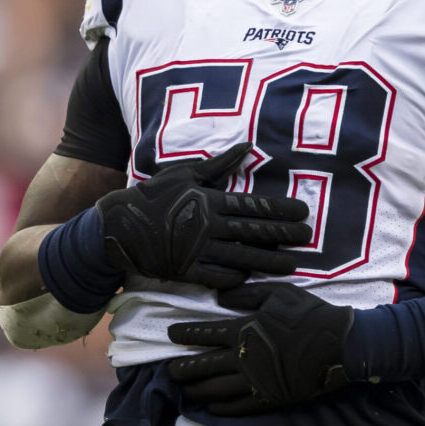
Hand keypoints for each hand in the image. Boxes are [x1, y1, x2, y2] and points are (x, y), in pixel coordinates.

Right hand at [99, 143, 309, 289]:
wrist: (117, 226)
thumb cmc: (153, 196)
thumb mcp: (185, 173)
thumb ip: (219, 165)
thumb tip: (248, 146)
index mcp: (208, 200)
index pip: (252, 206)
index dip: (280, 210)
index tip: (302, 212)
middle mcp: (206, 226)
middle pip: (253, 232)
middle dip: (283, 235)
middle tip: (307, 238)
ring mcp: (197, 251)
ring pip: (241, 258)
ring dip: (269, 262)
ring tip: (291, 265)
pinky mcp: (185, 271)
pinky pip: (217, 278)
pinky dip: (236, 279)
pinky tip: (252, 279)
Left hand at [167, 282, 352, 414]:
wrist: (338, 346)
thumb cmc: (309, 315)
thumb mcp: (279, 293)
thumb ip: (248, 293)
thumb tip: (221, 296)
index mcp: (243, 329)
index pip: (204, 333)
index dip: (185, 333)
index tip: (170, 334)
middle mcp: (242, 358)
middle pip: (202, 365)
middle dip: (182, 368)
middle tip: (169, 370)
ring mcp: (253, 382)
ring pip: (214, 389)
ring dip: (196, 389)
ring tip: (184, 390)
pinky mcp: (267, 399)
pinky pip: (236, 407)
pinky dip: (220, 408)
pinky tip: (211, 407)